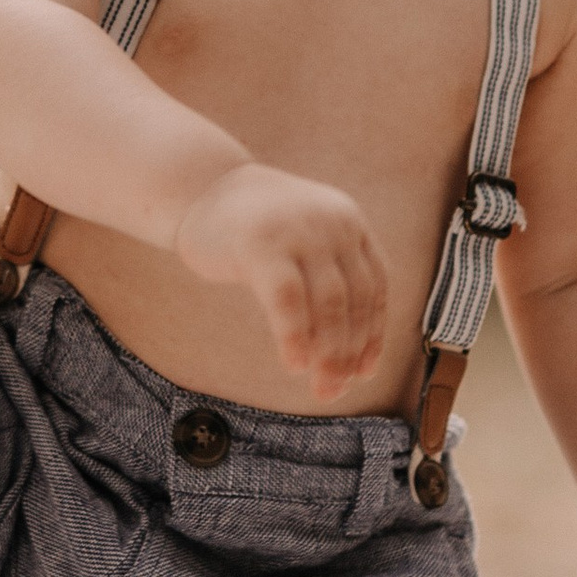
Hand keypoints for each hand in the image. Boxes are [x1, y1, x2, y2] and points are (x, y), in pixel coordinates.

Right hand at [174, 161, 388, 400]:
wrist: (201, 186)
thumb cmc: (254, 227)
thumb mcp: (305, 237)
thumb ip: (330, 274)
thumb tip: (350, 352)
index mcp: (349, 222)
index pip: (375, 286)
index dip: (373, 334)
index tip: (364, 372)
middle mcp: (332, 223)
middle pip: (354, 300)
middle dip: (349, 353)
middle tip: (336, 390)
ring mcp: (298, 231)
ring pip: (329, 304)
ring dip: (329, 354)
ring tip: (320, 387)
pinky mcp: (262, 244)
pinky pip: (288, 300)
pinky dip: (295, 337)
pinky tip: (295, 364)